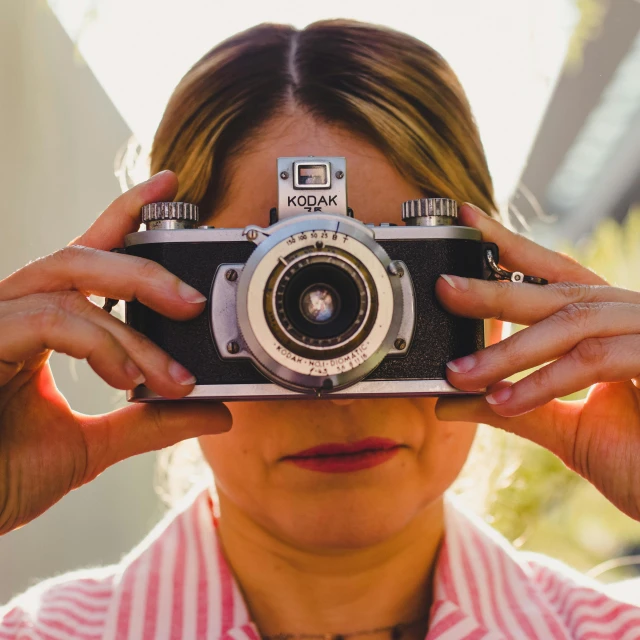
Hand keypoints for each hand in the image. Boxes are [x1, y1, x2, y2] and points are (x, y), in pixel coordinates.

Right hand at [0, 171, 230, 534]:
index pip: (86, 256)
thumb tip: (216, 410)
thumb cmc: (5, 476)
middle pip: (81, 257)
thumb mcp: (96, 445)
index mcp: (39, 325)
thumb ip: (152, 422)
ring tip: (173, 374)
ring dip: (134, 330)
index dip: (124, 215)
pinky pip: (50, 320)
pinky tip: (127, 380)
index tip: (168, 186)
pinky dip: (100, 345)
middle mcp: (13, 312)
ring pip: (69, 283)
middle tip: (195, 303)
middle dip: (146, 272)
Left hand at [434, 203, 639, 519]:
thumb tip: (449, 401)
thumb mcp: (566, 430)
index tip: (468, 222)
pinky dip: (544, 382)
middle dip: (495, 290)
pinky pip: (595, 360)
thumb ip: (513, 408)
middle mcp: (634, 318)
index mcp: (611, 325)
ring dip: (509, 351)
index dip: (512, 246)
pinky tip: (503, 401)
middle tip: (443, 288)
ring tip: (459, 372)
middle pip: (557, 290)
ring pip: (572, 323)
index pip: (555, 275)